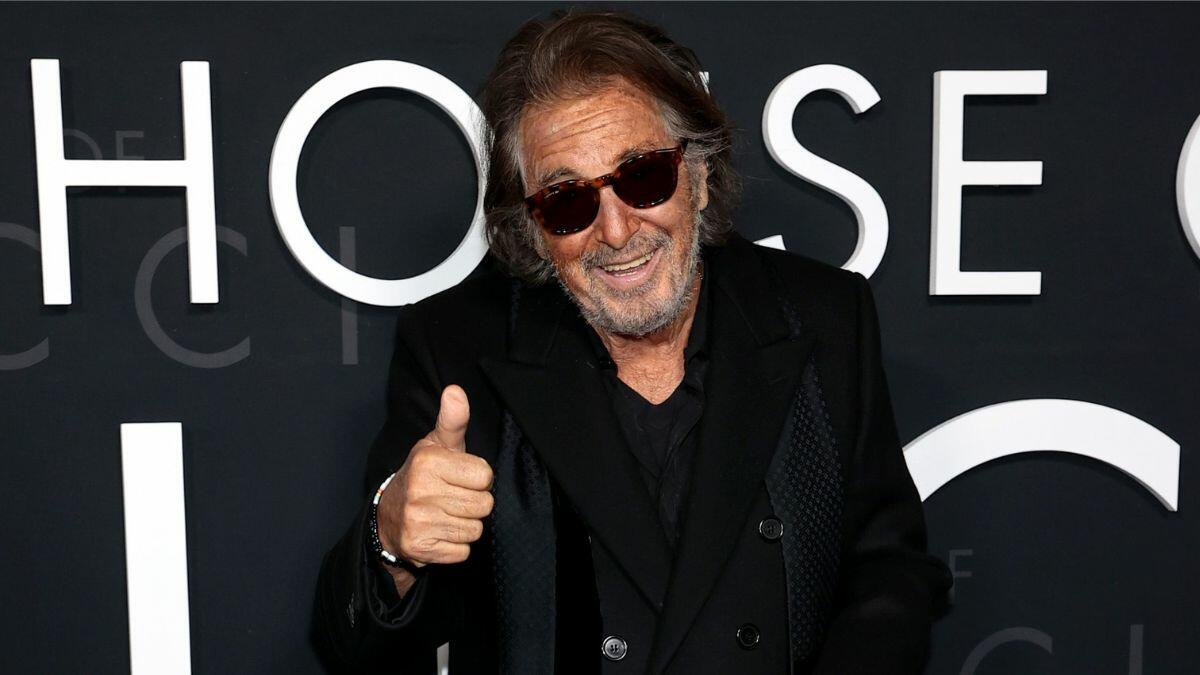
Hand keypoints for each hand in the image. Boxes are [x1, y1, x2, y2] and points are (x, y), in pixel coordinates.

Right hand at [376, 385, 493, 569]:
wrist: (388, 517)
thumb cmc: (423, 476)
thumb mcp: (436, 445)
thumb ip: (453, 420)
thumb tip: (456, 391)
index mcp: (428, 462)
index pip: (485, 476)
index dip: (478, 478)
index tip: (460, 478)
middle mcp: (421, 491)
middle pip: (484, 505)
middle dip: (473, 503)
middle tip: (452, 498)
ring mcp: (419, 522)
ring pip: (475, 529)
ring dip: (465, 525)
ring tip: (446, 514)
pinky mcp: (420, 548)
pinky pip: (463, 551)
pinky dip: (456, 546)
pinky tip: (440, 532)